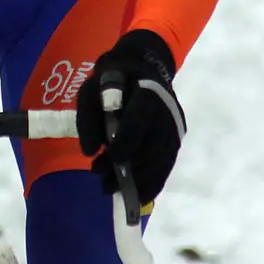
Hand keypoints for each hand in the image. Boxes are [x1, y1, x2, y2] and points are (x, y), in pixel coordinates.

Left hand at [76, 30, 185, 205]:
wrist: (142, 68)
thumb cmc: (111, 80)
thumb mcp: (91, 89)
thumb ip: (88, 117)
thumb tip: (89, 152)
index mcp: (147, 94)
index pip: (139, 122)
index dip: (126, 143)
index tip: (110, 159)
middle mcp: (166, 113)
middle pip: (150, 148)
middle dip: (126, 169)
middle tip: (101, 181)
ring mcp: (174, 129)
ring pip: (158, 162)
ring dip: (135, 181)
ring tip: (109, 188)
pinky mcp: (175, 141)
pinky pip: (165, 168)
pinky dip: (151, 184)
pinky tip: (134, 196)